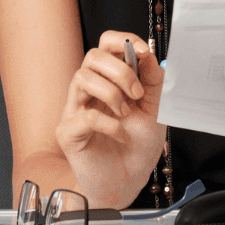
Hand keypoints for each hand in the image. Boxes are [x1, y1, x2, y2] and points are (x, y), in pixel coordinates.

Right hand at [55, 32, 167, 209]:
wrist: (128, 183)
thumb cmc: (137, 148)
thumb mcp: (156, 110)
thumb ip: (154, 82)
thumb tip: (149, 55)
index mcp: (108, 81)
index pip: (105, 45)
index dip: (124, 41)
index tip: (145, 51)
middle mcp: (88, 92)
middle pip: (92, 56)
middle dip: (120, 70)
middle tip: (137, 94)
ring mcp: (75, 110)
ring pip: (81, 78)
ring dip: (111, 93)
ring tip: (126, 114)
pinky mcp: (68, 133)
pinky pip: (84, 116)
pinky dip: (109, 124)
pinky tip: (121, 136)